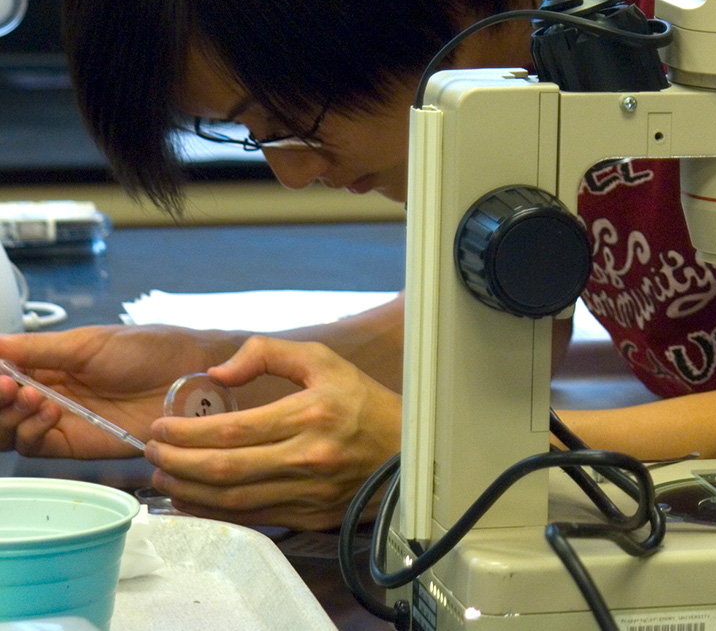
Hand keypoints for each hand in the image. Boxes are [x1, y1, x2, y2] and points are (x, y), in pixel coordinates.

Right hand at [0, 324, 239, 457]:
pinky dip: (32, 431)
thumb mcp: (90, 343)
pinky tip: (49, 412)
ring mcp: (60, 420)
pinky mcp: (76, 444)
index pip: (5, 373)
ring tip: (31, 397)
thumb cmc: (148, 350)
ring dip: (8, 416)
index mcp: (50, 363)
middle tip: (8, 388)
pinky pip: (36, 446)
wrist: (189, 376)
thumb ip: (40, 348)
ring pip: (10, 430)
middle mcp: (49, 393)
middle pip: (2, 407)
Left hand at [144, 336, 400, 529]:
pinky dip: (211, 511)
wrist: (407, 452)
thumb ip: (269, 353)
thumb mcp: (325, 362)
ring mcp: (306, 492)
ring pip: (230, 498)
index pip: (232, 429)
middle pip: (223, 468)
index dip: (187, 431)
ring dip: (186, 489)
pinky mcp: (307, 516)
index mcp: (310, 414)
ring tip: (162, 474)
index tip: (161, 426)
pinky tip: (190, 498)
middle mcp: (306, 457)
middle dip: (176, 460)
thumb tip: (218, 372)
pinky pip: (249, 518)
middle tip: (151, 450)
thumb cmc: (364, 404)